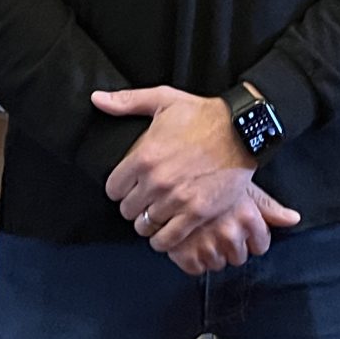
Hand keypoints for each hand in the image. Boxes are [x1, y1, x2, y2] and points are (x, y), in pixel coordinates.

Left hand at [94, 85, 286, 252]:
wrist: (242, 130)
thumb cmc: (203, 114)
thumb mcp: (163, 99)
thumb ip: (126, 101)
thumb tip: (97, 99)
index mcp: (143, 156)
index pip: (113, 189)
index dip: (120, 188)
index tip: (130, 185)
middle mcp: (156, 181)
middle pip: (128, 210)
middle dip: (134, 205)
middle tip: (145, 199)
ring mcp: (177, 200)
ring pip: (145, 226)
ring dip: (149, 222)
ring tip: (157, 214)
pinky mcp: (197, 213)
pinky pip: (168, 239)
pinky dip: (164, 239)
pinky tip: (166, 231)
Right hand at [165, 185, 302, 274]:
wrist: (167, 170)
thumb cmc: (208, 173)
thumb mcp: (241, 185)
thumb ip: (268, 207)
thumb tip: (294, 219)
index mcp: (247, 216)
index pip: (260, 246)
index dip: (249, 238)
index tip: (236, 227)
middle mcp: (230, 232)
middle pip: (238, 257)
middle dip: (228, 245)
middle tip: (215, 227)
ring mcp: (206, 243)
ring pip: (217, 264)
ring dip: (209, 252)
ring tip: (200, 232)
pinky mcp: (183, 252)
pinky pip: (194, 269)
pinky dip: (190, 259)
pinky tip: (187, 240)